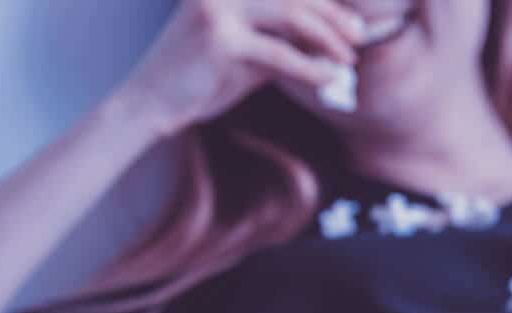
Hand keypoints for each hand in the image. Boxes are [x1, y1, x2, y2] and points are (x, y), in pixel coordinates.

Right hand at [114, 0, 365, 137]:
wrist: (152, 103)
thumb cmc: (201, 79)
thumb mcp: (248, 55)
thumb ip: (282, 42)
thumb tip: (329, 45)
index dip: (324, 2)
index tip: (353, 21)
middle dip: (333, 15)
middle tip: (359, 37)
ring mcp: (219, 8)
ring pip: (291, 15)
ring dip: (327, 37)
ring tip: (349, 58)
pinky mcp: (219, 39)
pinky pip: (279, 53)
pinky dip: (310, 67)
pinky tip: (329, 77)